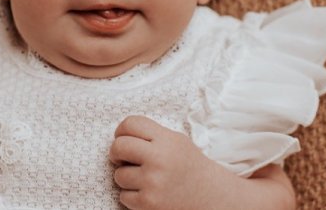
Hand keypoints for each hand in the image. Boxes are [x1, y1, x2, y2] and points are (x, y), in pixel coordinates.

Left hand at [108, 115, 234, 209]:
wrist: (210, 195)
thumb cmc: (188, 166)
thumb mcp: (176, 141)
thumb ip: (151, 135)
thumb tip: (120, 136)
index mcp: (166, 140)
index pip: (131, 123)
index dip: (121, 130)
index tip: (124, 138)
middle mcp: (159, 159)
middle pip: (118, 146)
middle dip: (116, 153)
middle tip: (122, 158)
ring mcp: (153, 182)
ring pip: (118, 175)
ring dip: (126, 178)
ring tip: (142, 179)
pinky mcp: (149, 203)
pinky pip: (123, 196)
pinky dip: (131, 196)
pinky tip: (147, 192)